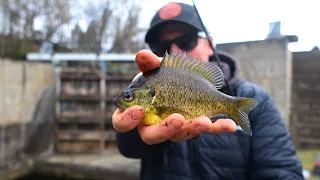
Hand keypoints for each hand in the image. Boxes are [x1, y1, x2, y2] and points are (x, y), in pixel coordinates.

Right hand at [112, 49, 236, 144]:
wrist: (178, 83)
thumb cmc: (158, 78)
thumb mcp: (154, 69)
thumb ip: (148, 64)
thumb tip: (142, 54)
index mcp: (136, 112)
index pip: (122, 123)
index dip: (127, 119)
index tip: (138, 110)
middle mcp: (153, 124)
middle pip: (152, 135)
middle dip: (164, 129)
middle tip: (177, 118)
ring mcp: (175, 128)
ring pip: (181, 135)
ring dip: (194, 128)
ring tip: (205, 121)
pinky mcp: (194, 125)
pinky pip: (205, 129)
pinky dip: (219, 127)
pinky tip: (231, 125)